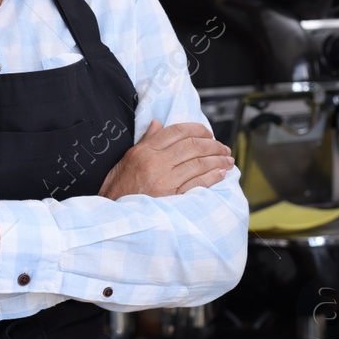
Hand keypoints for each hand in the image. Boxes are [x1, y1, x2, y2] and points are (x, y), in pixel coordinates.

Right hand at [99, 120, 233, 199]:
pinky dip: (212, 177)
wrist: (111, 214)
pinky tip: (221, 173)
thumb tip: (158, 124)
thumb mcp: (126, 160)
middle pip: (192, 146)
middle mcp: (155, 163)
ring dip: (217, 160)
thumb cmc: (117, 189)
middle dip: (213, 144)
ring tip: (227, 159)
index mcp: (144, 151)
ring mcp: (164, 181)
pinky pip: (197, 183)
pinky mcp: (171, 198)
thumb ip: (145, 141)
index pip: (177, 132)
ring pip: (198, 163)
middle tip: (223, 147)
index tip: (208, 133)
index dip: (197, 129)